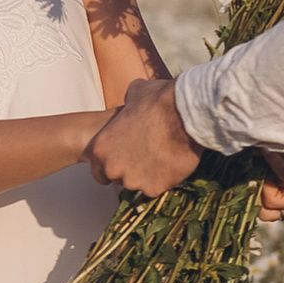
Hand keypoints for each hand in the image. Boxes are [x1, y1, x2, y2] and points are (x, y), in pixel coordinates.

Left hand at [91, 75, 198, 193]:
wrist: (183, 115)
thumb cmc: (159, 102)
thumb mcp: (135, 94)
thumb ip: (128, 103)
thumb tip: (133, 99)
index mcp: (102, 147)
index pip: (100, 169)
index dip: (115, 163)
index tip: (127, 158)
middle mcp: (113, 167)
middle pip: (119, 178)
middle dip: (132, 170)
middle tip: (148, 156)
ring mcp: (133, 180)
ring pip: (140, 184)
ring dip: (149, 175)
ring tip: (164, 158)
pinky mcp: (154, 188)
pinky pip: (158, 188)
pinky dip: (165, 179)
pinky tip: (173, 163)